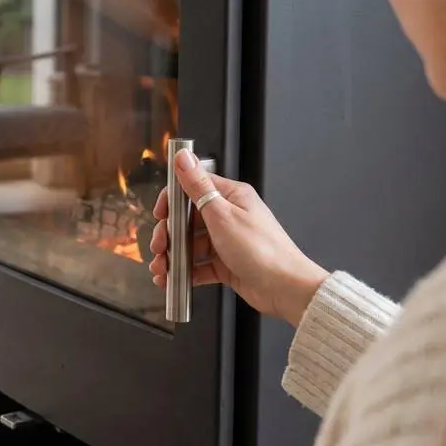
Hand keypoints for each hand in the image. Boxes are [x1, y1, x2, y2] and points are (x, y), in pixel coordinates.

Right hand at [149, 149, 328, 326]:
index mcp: (231, 196)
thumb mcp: (222, 215)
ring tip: (162, 269)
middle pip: (187, 219)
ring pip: (191, 245)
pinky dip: (185, 272)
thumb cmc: (262, 250)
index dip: (171, 202)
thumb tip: (183, 157)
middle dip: (169, 234)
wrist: (285, 288)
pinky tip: (173, 280)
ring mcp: (227, 241)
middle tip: (159, 247)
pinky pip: (199, 265)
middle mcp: (229, 216)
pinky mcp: (227, 263)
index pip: (192, 189)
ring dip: (173, 256)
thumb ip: (198, 186)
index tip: (159, 215)